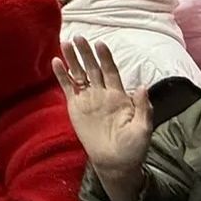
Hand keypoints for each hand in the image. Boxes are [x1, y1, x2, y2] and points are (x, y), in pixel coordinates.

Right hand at [52, 38, 150, 200]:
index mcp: (119, 96)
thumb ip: (143, 107)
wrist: (115, 163)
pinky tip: (57, 62)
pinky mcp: (75, 107)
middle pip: (92, 68)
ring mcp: (88, 99)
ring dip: (72, 59)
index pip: (110, 71)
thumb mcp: (143, 128)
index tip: (100, 44)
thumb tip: (142, 87)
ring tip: (65, 43)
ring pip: (79, 74)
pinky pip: (67, 88)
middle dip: (86, 53)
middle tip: (79, 38)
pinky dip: (62, 75)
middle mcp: (102, 93)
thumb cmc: (133, 147)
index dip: (105, 58)